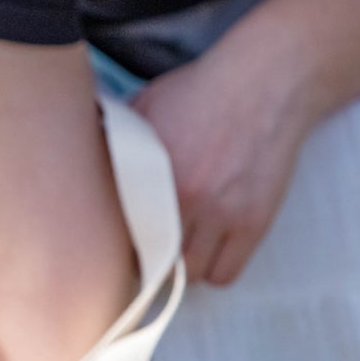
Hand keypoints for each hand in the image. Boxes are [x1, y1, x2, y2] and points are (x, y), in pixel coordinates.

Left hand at [134, 25, 312, 285]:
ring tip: (187, 249)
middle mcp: (186, 197)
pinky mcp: (252, 226)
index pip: (126, 230)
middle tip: (157, 247)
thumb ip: (122, 141)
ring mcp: (221, 215)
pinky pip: (226, 274)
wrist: (263, 86)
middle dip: (154, 259)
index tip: (130, 240)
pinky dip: (216, 270)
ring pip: (191, 274)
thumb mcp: (149, 104)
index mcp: (152, 169)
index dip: (125, 242)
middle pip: (157, 260)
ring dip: (186, 268)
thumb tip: (96, 166)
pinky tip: (213, 251)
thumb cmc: (203, 92)